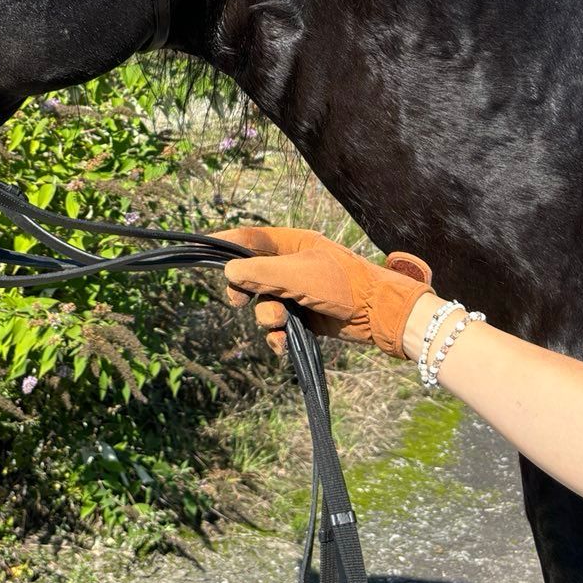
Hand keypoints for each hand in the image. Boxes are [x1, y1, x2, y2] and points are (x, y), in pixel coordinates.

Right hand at [216, 226, 434, 358]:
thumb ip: (261, 273)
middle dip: (243, 291)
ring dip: (267, 317)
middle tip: (238, 301)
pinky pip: (278, 328)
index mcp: (291, 245)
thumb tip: (228, 272)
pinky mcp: (304, 318)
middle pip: (250, 276)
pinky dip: (276, 338)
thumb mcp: (298, 275)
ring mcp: (297, 293)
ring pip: (263, 305)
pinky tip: (282, 344)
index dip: (226, 242)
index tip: (203, 246)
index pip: (251, 239)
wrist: (379, 314)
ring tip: (282, 321)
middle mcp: (291, 267)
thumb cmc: (343, 284)